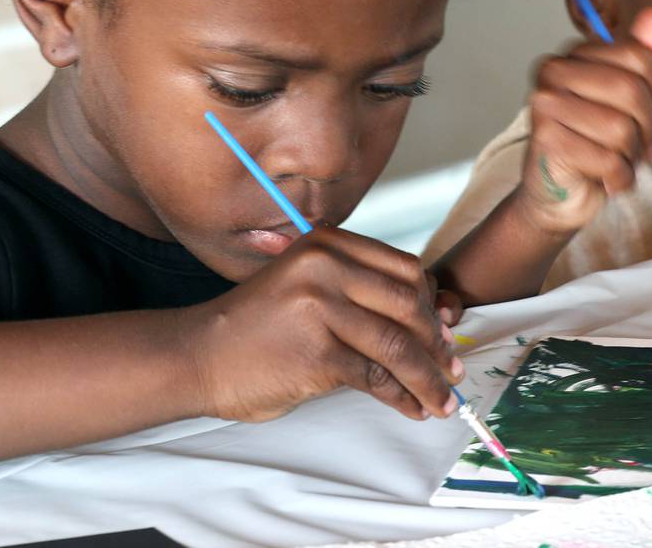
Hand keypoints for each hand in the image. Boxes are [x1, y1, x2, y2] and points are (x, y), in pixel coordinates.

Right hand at [188, 227, 462, 422]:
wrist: (200, 355)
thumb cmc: (259, 327)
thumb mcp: (307, 286)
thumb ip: (359, 291)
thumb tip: (435, 321)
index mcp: (328, 243)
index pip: (404, 268)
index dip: (431, 304)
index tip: (444, 333)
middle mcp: (325, 267)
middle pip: (408, 305)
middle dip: (437, 344)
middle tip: (452, 369)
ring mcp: (320, 307)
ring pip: (398, 345)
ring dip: (428, 378)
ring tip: (441, 401)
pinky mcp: (316, 352)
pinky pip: (375, 377)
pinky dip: (401, 397)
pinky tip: (411, 408)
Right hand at [513, 8, 651, 235]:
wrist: (560, 193)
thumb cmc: (596, 144)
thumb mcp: (631, 102)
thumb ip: (646, 62)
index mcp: (575, 55)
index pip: (638, 56)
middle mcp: (553, 72)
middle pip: (630, 90)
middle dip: (648, 129)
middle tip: (642, 148)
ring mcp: (545, 105)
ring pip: (620, 128)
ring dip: (632, 157)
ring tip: (618, 161)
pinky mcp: (545, 140)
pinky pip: (607, 160)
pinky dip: (619, 178)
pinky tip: (606, 179)